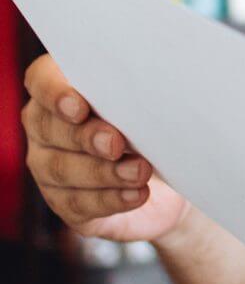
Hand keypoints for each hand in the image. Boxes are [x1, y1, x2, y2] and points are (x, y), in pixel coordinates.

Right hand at [22, 54, 188, 241]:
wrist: (163, 167)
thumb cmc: (150, 116)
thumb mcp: (147, 98)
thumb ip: (137, 89)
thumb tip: (153, 86)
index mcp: (60, 87)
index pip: (42, 80)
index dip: (55, 93)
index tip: (80, 108)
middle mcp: (45, 126)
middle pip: (51, 129)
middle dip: (86, 137)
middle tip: (116, 143)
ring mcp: (48, 166)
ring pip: (63, 170)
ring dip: (105, 172)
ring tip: (140, 171)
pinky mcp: (65, 201)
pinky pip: (79, 203)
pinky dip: (111, 199)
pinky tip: (136, 194)